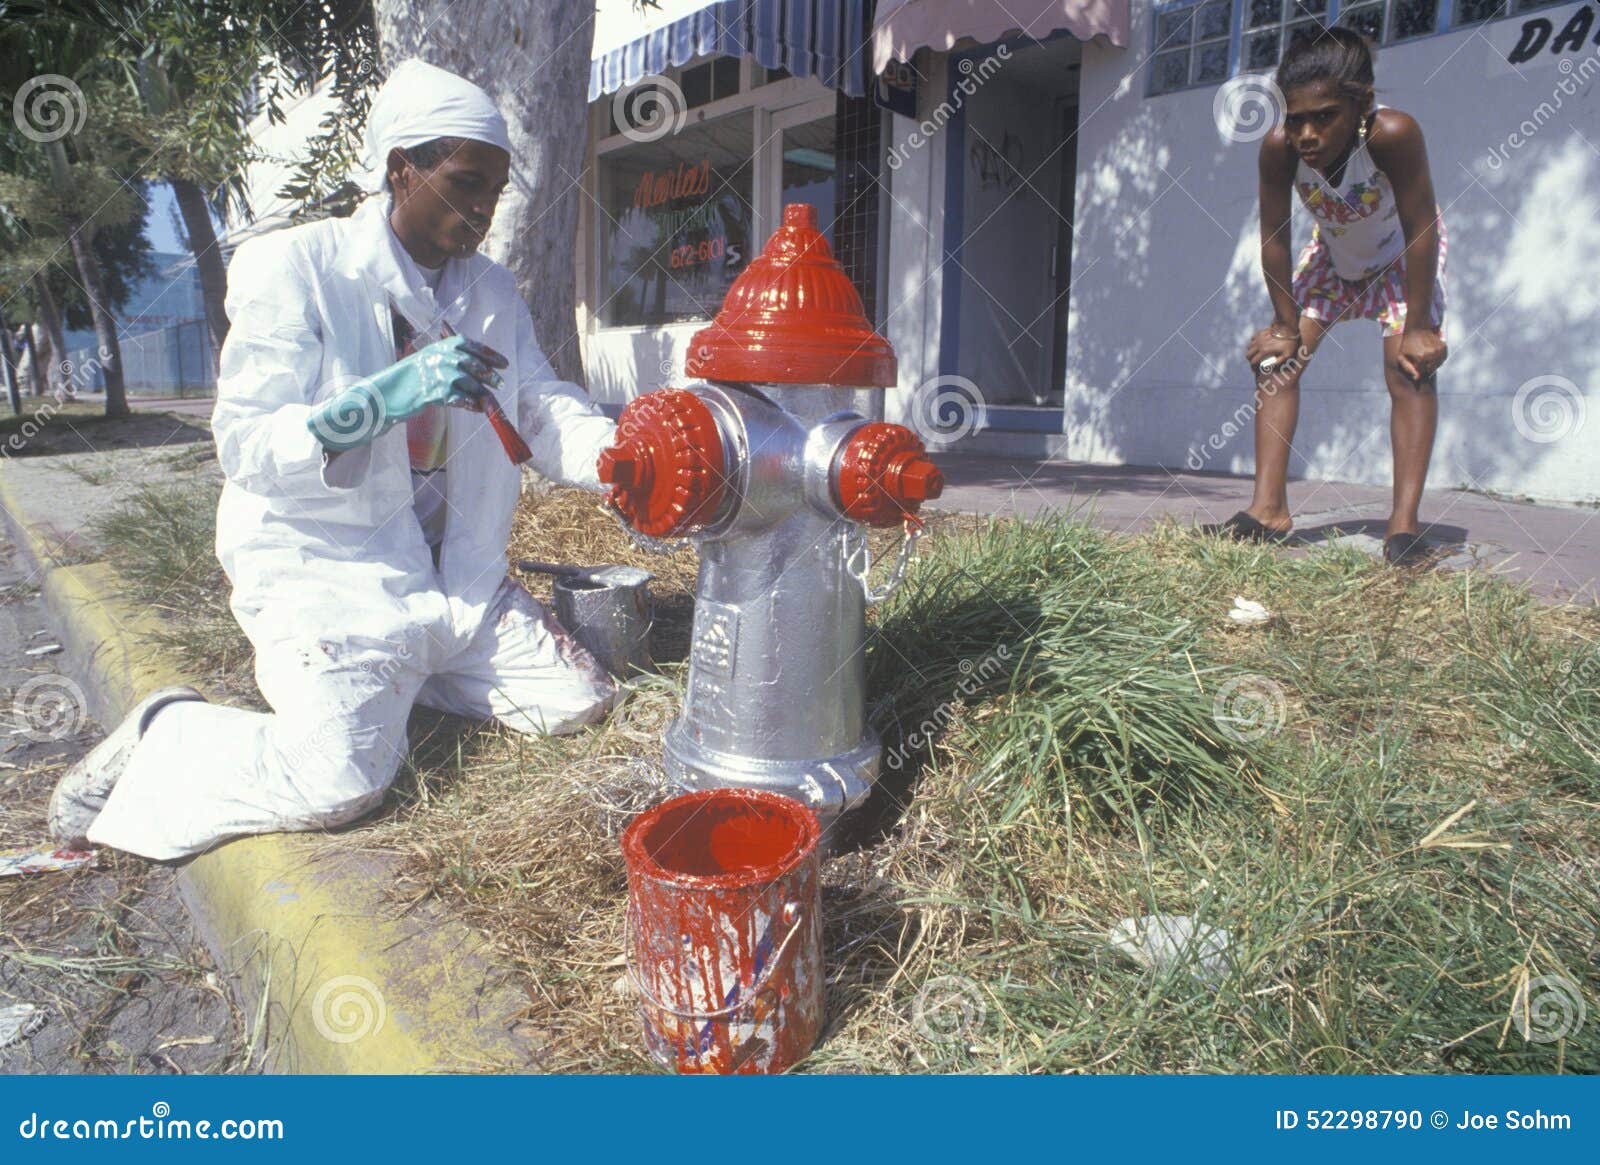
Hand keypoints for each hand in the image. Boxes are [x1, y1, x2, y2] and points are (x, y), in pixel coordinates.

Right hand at [308, 335, 507, 449]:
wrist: (387, 392)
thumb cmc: (410, 377)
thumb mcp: (429, 359)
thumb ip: (451, 358)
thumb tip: (479, 365)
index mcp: (441, 345)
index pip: (472, 346)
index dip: (491, 355)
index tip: (504, 364)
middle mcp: (442, 356)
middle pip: (476, 365)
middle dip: (491, 376)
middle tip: (500, 384)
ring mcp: (439, 374)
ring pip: (472, 384)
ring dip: (483, 394)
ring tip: (488, 401)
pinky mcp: (436, 393)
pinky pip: (462, 399)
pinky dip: (471, 404)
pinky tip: (475, 408)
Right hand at [1246, 324, 1299, 372]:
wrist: (1288, 328)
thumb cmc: (1289, 342)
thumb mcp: (1287, 355)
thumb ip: (1278, 362)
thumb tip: (1268, 367)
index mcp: (1264, 351)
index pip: (1253, 361)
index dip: (1253, 367)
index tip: (1255, 370)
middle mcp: (1259, 344)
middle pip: (1248, 354)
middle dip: (1250, 360)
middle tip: (1253, 362)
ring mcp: (1259, 338)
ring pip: (1249, 347)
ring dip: (1251, 351)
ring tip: (1255, 354)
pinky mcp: (1260, 332)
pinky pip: (1252, 339)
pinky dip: (1253, 343)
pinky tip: (1257, 344)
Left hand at [1396, 329, 1446, 383]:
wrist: (1416, 329)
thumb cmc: (1407, 344)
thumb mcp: (1401, 356)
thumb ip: (1408, 368)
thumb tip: (1417, 378)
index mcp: (1421, 357)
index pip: (1421, 372)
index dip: (1417, 368)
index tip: (1414, 361)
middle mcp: (1431, 354)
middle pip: (1430, 369)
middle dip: (1425, 367)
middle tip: (1420, 359)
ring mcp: (1439, 350)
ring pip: (1437, 365)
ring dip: (1432, 364)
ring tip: (1425, 357)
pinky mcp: (1444, 347)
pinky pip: (1442, 359)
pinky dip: (1438, 359)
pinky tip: (1431, 354)